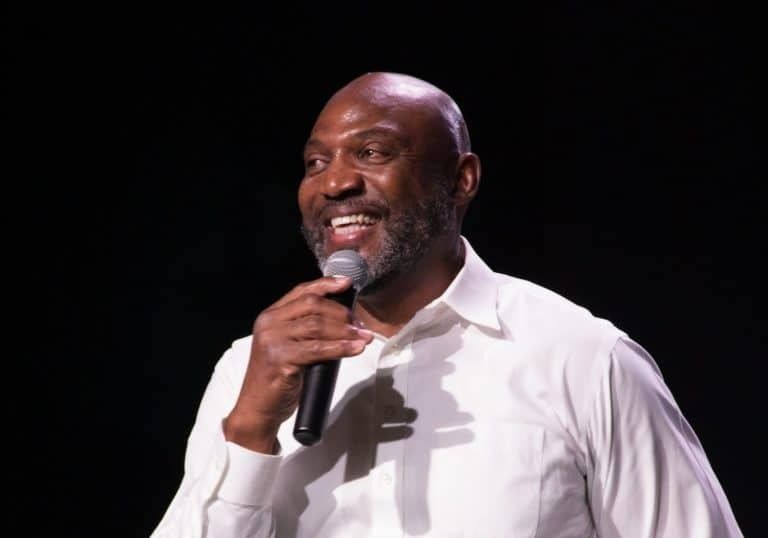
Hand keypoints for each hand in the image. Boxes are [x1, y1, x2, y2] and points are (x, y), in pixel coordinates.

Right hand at [223, 276, 373, 452]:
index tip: (347, 284)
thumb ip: (305, 330)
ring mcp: (272, 340)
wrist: (258, 409)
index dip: (326, 285)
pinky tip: (355, 349)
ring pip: (317, 325)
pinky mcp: (280, 359)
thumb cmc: (277, 380)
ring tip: (364, 337)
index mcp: (270, 316)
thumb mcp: (289, 347)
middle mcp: (269, 323)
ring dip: (346, 330)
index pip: (301, 292)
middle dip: (342, 313)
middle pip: (313, 306)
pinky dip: (341, 348)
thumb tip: (344, 320)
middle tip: (360, 326)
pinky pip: (318, 349)